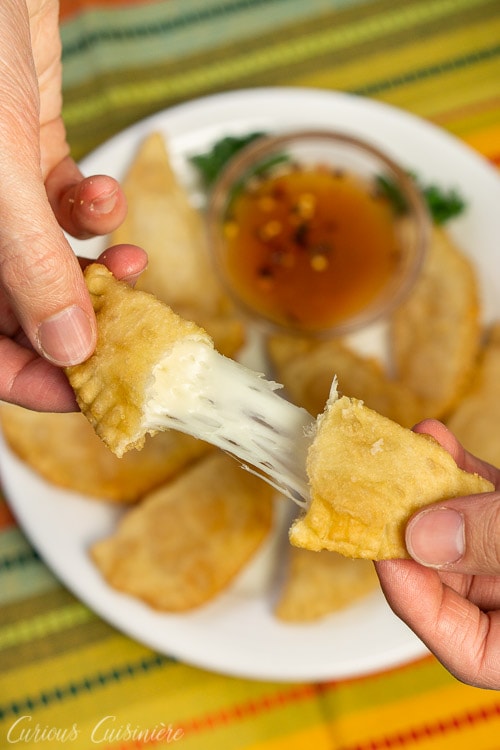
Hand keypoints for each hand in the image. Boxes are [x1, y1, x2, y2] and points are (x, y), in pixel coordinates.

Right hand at [0, 1, 142, 411]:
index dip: (34, 381)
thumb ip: (31, 268)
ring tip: (130, 269)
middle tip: (132, 334)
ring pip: (48, 264)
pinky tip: (102, 194)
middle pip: (21, 313)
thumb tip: (70, 349)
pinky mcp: (24, 160)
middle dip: (83, 324)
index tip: (93, 392)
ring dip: (97, 271)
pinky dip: (91, 209)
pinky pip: (61, 207)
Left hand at [376, 419, 499, 688]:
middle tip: (376, 488)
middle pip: (454, 578)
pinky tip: (435, 441)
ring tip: (402, 449)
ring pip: (463, 531)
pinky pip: (484, 502)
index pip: (463, 646)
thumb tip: (422, 536)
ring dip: (428, 487)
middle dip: (412, 526)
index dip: (414, 598)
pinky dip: (459, 471)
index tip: (383, 547)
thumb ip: (496, 544)